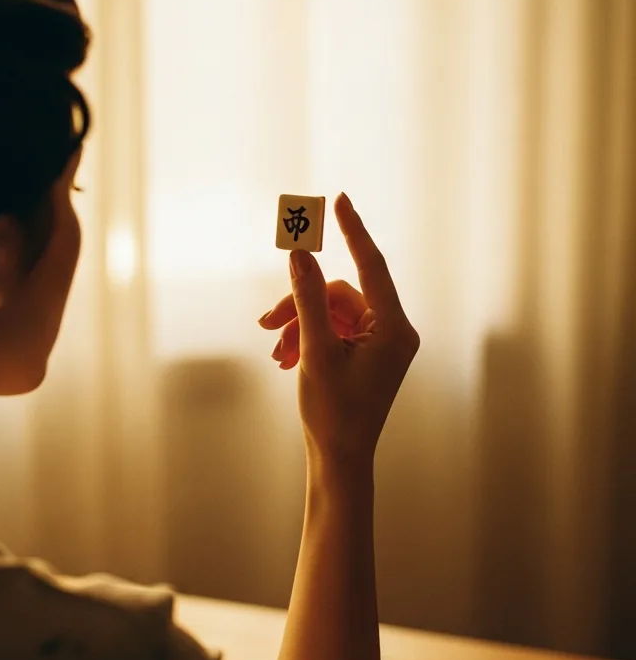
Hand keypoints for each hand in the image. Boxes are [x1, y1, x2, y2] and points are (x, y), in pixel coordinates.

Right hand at [258, 193, 418, 464]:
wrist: (339, 460)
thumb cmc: (333, 413)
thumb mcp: (315, 351)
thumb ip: (307, 297)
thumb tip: (300, 253)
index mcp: (394, 328)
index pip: (371, 264)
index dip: (352, 230)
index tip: (338, 200)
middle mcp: (393, 331)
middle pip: (340, 294)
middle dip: (300, 305)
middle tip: (265, 324)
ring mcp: (380, 345)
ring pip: (330, 313)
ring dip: (298, 327)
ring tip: (275, 353)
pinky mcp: (366, 356)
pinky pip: (332, 331)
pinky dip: (306, 339)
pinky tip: (284, 360)